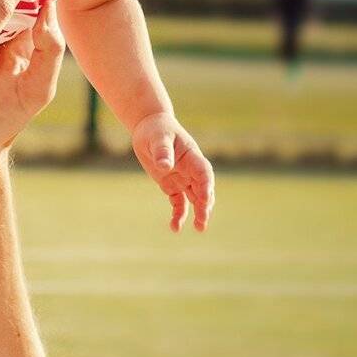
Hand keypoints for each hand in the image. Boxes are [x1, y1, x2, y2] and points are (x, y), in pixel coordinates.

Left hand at [131, 112, 214, 231]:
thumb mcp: (158, 138)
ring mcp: (183, 179)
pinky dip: (178, 214)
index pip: (203, 173)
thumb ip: (162, 151)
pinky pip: (179, 203)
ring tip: (199, 228)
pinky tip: (175, 227)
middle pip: (203, 190)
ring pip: (194, 199)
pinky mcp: (172, 185)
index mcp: (192, 157)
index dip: (206, 186)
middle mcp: (191, 170)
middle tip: (202, 221)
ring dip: (198, 213)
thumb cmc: (157, 130)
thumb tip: (165, 167)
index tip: (204, 198)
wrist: (150, 128)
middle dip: (204, 206)